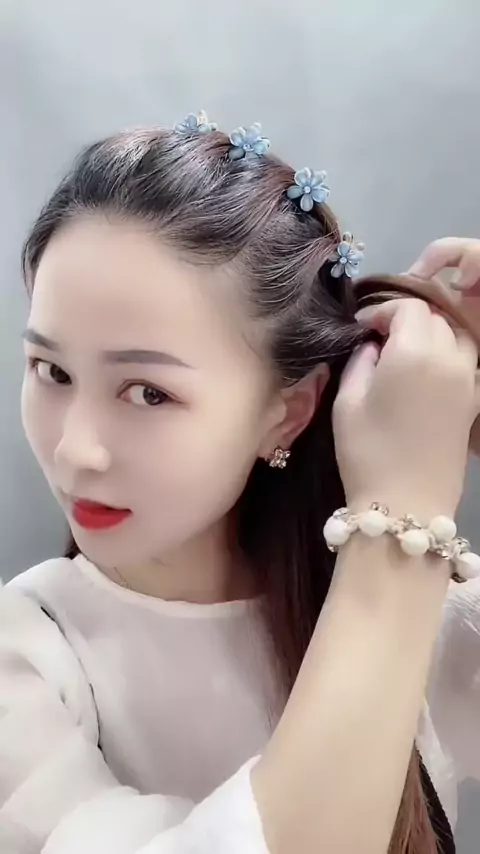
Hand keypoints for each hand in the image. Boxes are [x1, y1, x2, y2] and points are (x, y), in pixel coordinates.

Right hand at [357, 237, 479, 456]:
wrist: (405, 504)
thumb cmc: (367, 452)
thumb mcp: (347, 402)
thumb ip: (359, 362)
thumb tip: (371, 346)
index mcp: (414, 351)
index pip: (408, 307)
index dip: (382, 311)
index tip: (362, 328)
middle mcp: (448, 357)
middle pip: (434, 318)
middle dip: (406, 320)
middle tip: (379, 340)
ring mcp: (467, 379)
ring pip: (456, 336)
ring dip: (431, 334)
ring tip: (405, 353)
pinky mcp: (474, 400)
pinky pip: (466, 361)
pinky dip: (447, 356)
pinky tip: (425, 373)